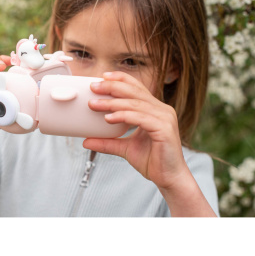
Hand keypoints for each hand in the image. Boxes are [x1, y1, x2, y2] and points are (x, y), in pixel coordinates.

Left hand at [84, 71, 189, 190]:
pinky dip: (122, 115)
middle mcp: (162, 110)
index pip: (137, 87)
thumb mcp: (125, 148)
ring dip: (112, 103)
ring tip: (94, 104)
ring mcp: (165, 118)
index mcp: (155, 109)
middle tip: (94, 87)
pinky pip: (140, 117)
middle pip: (134, 91)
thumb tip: (86, 141)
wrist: (168, 179)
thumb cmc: (152, 161)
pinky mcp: (164, 128)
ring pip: (135, 104)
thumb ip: (107, 142)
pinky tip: (108, 118)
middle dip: (112, 87)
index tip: (103, 76)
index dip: (121, 79)